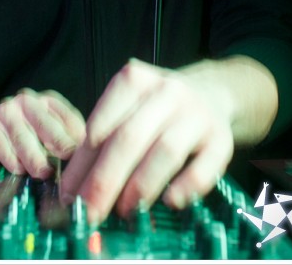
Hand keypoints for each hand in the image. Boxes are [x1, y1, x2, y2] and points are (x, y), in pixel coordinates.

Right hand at [0, 88, 85, 178]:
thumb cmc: (20, 137)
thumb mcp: (43, 134)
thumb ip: (62, 141)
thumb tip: (83, 163)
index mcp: (47, 101)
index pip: (67, 117)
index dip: (77, 137)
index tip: (86, 155)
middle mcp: (26, 102)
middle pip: (46, 125)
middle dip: (59, 144)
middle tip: (68, 162)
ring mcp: (5, 111)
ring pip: (23, 137)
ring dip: (35, 158)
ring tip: (43, 173)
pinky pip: (1, 145)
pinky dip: (11, 160)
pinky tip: (18, 170)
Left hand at [59, 58, 233, 223]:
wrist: (211, 92)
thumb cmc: (157, 107)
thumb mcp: (128, 106)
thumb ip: (103, 138)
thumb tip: (75, 186)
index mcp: (134, 80)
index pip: (101, 124)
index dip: (82, 163)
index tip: (69, 194)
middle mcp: (166, 91)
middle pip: (129, 138)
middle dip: (105, 181)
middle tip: (90, 212)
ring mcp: (196, 114)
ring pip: (165, 151)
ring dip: (140, 186)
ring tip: (124, 211)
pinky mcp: (221, 138)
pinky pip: (204, 167)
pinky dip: (186, 187)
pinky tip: (169, 201)